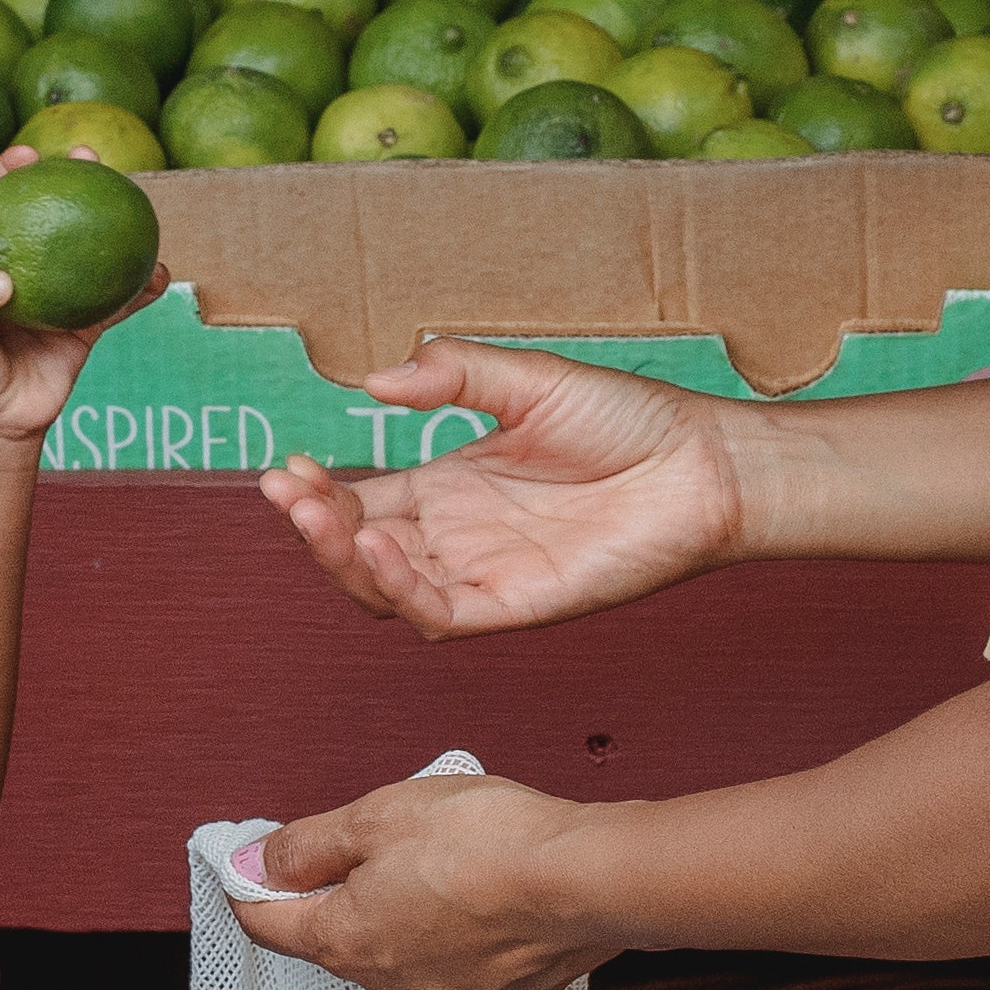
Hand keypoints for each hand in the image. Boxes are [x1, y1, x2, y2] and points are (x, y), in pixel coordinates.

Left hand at [0, 149, 155, 456]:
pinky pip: (117, 301)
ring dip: (113, 222)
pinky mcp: (84, 325)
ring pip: (89, 250)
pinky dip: (139, 288)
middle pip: (49, 214)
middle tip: (89, 154)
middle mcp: (22, 271)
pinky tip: (160, 273)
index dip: (7, 174)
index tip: (28, 152)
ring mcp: (56, 296)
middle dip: (70, 179)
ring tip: (135, 198)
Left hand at [228, 773, 619, 989]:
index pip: (268, 924)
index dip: (254, 885)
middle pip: (338, 939)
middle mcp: (388, 986)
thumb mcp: (377, 816)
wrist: (588, 881)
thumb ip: (307, 844)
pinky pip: (457, 968)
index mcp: (345, 941)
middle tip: (380, 841)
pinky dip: (460, 938)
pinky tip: (486, 900)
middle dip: (346, 892)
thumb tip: (253, 864)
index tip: (254, 861)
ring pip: (401, 954)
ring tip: (448, 865)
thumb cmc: (487, 842)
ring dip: (408, 916)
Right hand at [259, 343, 750, 638]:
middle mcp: (458, 539)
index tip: (289, 467)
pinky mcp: (518, 605)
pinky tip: (379, 547)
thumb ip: (451, 376)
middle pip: (360, 552)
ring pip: (388, 591)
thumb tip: (372, 380)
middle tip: (288, 490)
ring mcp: (485, 576)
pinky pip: (443, 613)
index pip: (363, 504)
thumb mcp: (526, 381)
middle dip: (315, 526)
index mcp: (450, 490)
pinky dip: (402, 587)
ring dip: (343, 559)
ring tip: (319, 516)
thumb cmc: (628, 422)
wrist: (702, 464)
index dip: (319, 493)